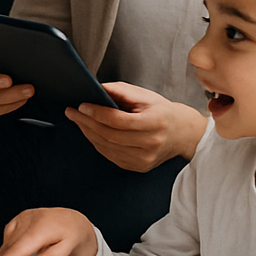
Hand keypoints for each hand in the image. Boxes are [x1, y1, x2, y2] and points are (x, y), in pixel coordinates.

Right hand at [0, 207, 97, 255]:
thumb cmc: (72, 235)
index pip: (17, 250)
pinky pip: (7, 236)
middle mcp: (29, 220)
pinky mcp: (18, 219)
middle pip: (8, 247)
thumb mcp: (70, 248)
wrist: (73, 221)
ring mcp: (22, 218)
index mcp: (42, 228)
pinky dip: (7, 249)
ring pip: (6, 242)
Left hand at [65, 81, 208, 171]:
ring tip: (78, 120)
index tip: (82, 105)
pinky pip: (111, 155)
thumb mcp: (145, 96)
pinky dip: (97, 143)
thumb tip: (96, 88)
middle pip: (109, 135)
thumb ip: (120, 91)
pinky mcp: (139, 167)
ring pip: (107, 147)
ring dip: (88, 133)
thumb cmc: (162, 111)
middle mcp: (150, 144)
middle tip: (72, 112)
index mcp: (154, 123)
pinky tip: (90, 132)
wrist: (183, 134)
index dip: (97, 113)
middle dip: (86, 122)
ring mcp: (144, 159)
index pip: (118, 120)